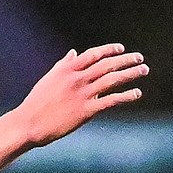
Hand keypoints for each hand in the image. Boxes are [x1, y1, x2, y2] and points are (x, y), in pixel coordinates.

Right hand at [17, 44, 146, 146]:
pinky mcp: (86, 111)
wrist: (29, 123)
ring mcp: (83, 94)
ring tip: (143, 70)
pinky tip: (137, 93)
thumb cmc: (37, 102)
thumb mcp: (49, 79)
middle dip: (126, 60)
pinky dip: (126, 96)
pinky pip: (111, 100)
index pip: (93, 55)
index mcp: (67, 70)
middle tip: (139, 58)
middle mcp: (77, 79)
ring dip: (130, 73)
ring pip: (112, 79)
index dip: (109, 50)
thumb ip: (63, 65)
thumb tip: (73, 53)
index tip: (121, 49)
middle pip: (107, 65)